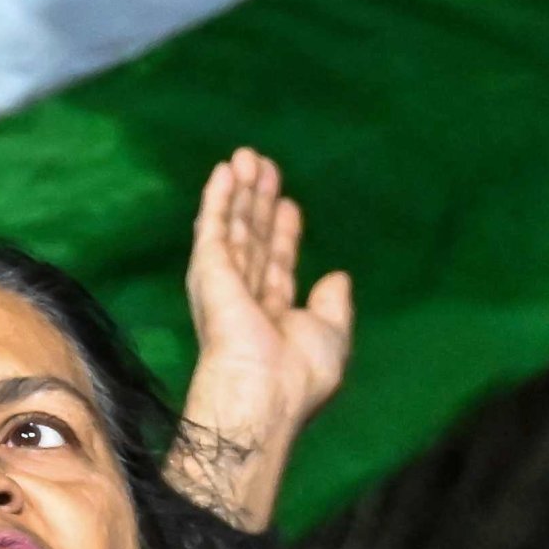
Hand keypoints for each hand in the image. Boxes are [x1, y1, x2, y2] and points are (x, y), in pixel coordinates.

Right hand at [167, 147, 352, 531]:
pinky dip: (218, 198)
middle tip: (264, 165)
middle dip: (258, 202)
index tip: (289, 204)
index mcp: (272, 318)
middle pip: (254, 238)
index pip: (277, 265)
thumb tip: (339, 276)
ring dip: (238, 191)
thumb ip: (334, 305)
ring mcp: (224, 283)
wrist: (263, 393)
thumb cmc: (300, 376)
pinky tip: (224, 171)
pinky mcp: (209, 272)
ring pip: (234, 226)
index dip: (283, 233)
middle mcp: (245, 298)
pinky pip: (214, 227)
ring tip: (246, 155)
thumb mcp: (332, 336)